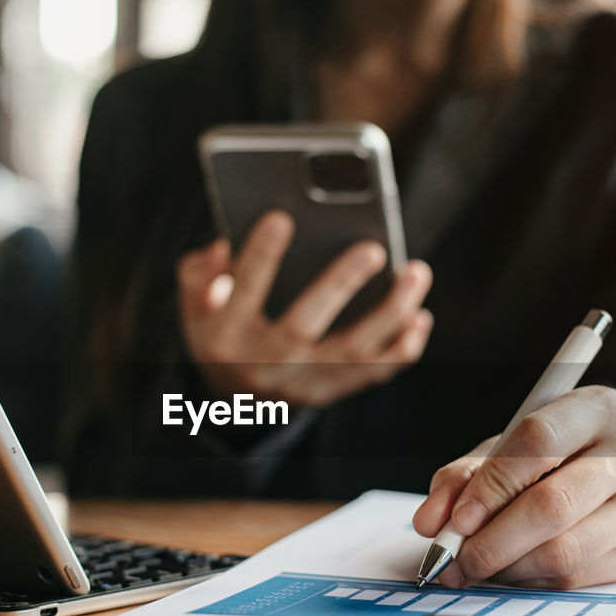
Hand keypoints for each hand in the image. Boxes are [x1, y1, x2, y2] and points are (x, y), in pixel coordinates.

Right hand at [177, 211, 433, 407]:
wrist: (236, 399)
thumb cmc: (221, 331)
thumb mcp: (195, 306)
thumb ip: (199, 275)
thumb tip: (221, 249)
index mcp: (225, 337)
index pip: (243, 292)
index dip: (260, 257)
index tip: (281, 217)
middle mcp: (264, 364)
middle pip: (304, 326)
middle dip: (339, 285)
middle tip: (373, 248)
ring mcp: (300, 384)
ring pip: (353, 352)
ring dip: (390, 313)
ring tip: (417, 272)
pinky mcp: (328, 393)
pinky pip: (373, 374)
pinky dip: (402, 348)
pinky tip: (419, 315)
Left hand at [412, 386, 615, 588]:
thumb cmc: (552, 453)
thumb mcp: (505, 447)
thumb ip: (462, 477)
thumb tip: (430, 523)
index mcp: (596, 408)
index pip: (538, 442)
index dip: (490, 486)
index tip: (456, 520)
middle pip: (553, 506)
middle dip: (491, 542)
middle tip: (455, 559)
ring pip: (565, 551)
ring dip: (507, 569)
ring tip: (477, 567)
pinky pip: (578, 578)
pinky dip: (532, 582)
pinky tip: (512, 572)